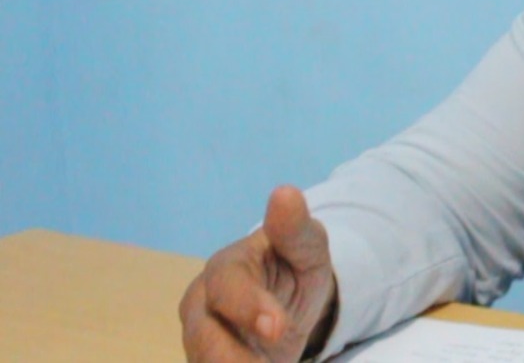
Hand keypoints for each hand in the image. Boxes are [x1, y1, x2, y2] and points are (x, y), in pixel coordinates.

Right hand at [179, 185, 338, 361]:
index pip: (228, 286)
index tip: (277, 328)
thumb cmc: (294, 267)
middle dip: (232, 357)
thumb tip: (285, 193)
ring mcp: (199, 338)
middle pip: (204, 336)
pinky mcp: (206, 361)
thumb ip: (296, 229)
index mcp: (226, 268)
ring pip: (202, 360)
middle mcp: (202, 304)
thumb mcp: (308, 248)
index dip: (248, 306)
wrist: (289, 303)